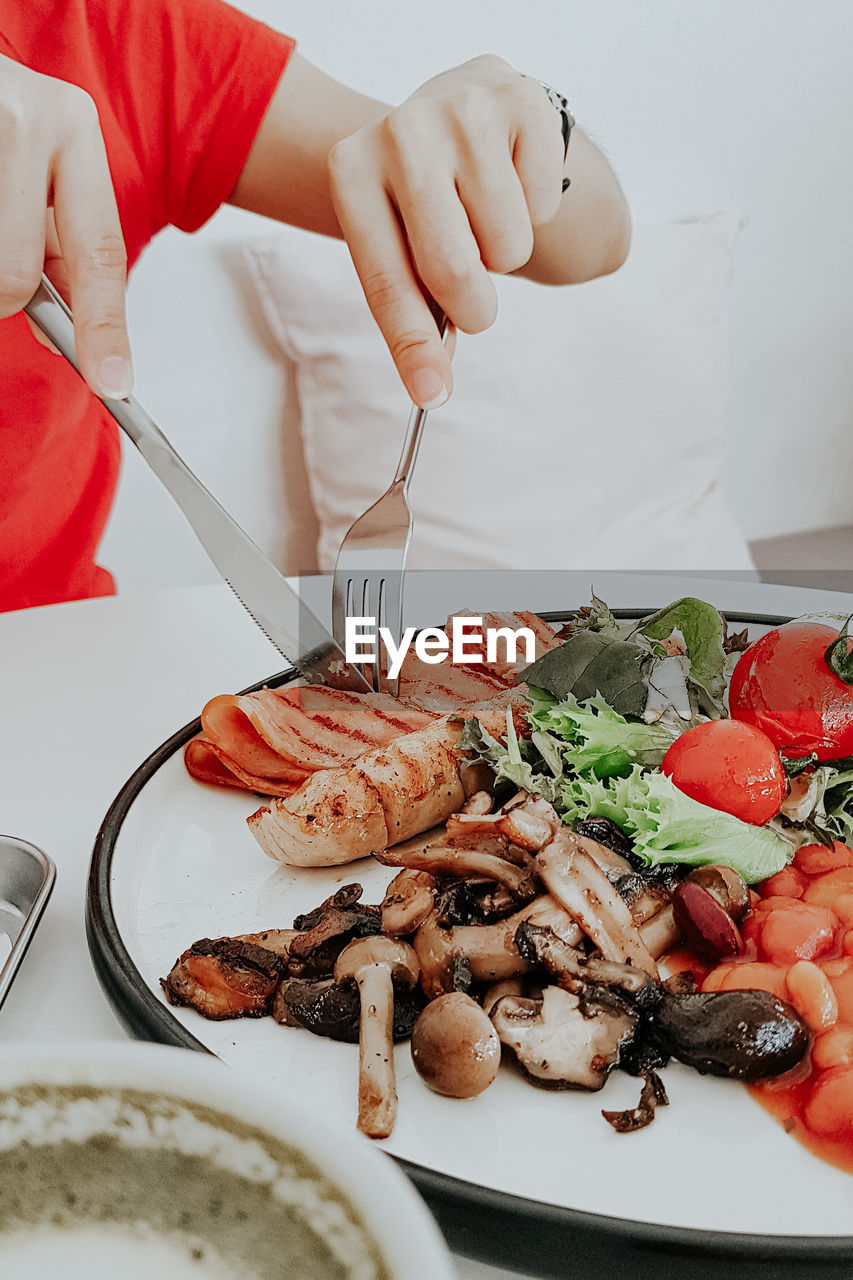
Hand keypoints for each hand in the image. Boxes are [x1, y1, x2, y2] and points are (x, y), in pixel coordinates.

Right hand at [0, 53, 131, 396]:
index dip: (104, 327)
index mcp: (73, 126)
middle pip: (14, 274)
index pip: (101, 253)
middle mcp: (27, 117)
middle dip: (2, 295)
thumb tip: (60, 332)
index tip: (112, 380)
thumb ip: (56, 243)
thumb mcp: (41, 166)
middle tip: (2, 281)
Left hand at [327, 56, 566, 407]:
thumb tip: (434, 387)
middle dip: (473, 306)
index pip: (387, 280)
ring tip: (485, 217)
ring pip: (508, 247)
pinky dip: (536, 212)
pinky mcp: (522, 98)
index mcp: (351, 170)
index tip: (431, 395)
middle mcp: (400, 129)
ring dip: (504, 255)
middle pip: (454, 271)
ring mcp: (463, 107)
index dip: (413, 346)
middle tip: (473, 298)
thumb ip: (413, 314)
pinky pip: (543, 208)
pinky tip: (512, 180)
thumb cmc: (424, 201)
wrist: (462, 115)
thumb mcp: (399, 249)